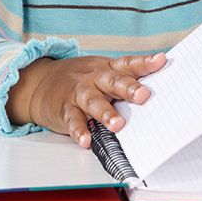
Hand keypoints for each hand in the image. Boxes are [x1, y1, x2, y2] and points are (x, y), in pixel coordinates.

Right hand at [5, 52, 168, 146]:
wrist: (40, 83)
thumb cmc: (82, 80)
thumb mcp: (102, 72)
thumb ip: (126, 78)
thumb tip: (159, 87)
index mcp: (106, 68)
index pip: (128, 64)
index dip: (144, 63)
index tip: (161, 61)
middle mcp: (94, 78)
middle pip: (112, 81)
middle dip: (129, 88)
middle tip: (143, 96)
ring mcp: (78, 93)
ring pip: (92, 101)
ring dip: (105, 113)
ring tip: (118, 125)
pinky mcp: (64, 109)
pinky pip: (72, 120)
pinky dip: (79, 131)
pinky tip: (86, 140)